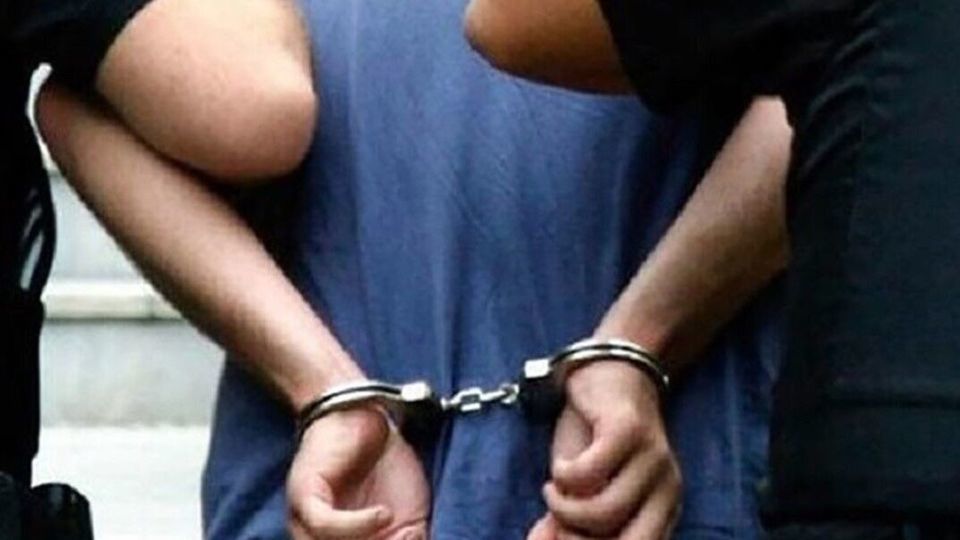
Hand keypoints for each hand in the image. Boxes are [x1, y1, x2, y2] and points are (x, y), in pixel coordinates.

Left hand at [287, 407, 430, 538]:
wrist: (363, 414)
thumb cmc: (385, 465)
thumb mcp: (408, 515)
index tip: (411, 539)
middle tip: (408, 537)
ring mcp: (307, 523)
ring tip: (403, 535)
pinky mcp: (305, 496)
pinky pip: (326, 524)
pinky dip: (356, 526)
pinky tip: (383, 514)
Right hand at [528, 361, 681, 538]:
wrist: (607, 373)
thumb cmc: (593, 438)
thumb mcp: (582, 489)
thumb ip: (570, 520)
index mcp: (663, 510)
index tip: (556, 535)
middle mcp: (668, 489)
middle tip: (556, 524)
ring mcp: (653, 458)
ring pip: (606, 512)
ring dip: (564, 507)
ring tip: (553, 490)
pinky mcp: (629, 430)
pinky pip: (590, 474)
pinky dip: (564, 477)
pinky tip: (559, 468)